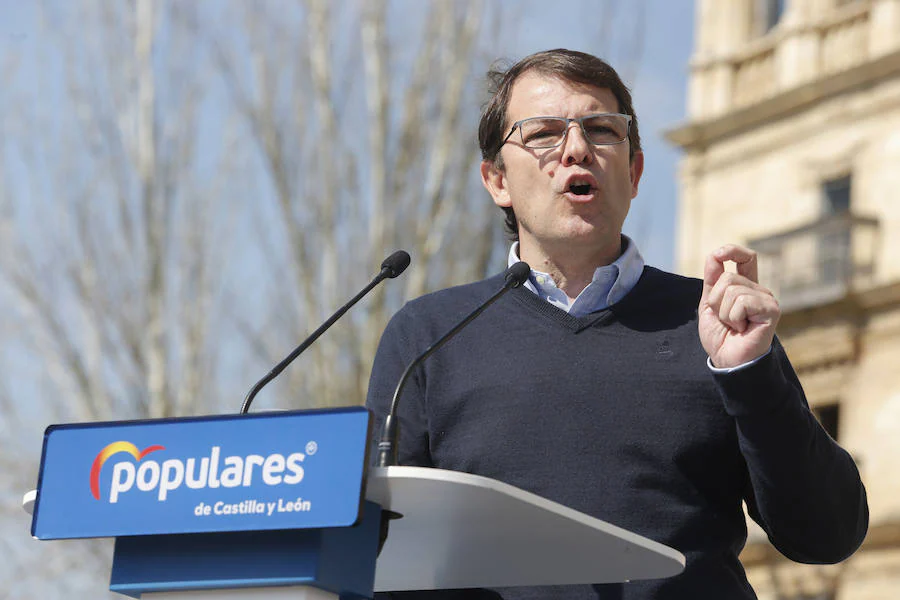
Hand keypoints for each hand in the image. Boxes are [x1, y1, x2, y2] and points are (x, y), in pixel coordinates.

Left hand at [699, 244, 780, 368]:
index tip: (718, 254)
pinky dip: (733, 317)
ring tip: (734, 326)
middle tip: (725, 320)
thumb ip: (712, 281)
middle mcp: (759, 291)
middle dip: (716, 301)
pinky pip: (741, 302)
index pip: (746, 258)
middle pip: (727, 277)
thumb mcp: (709, 305)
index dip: (732, 251)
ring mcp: (767, 299)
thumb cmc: (721, 337)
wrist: (728, 361)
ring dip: (724, 312)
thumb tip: (714, 254)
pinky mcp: (771, 310)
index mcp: (746, 288)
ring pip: (732, 289)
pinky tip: (742, 329)